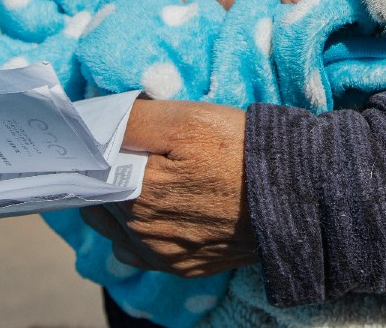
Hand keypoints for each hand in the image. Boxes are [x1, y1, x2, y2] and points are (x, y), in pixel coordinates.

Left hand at [80, 99, 257, 276]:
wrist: (296, 192)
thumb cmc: (239, 149)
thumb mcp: (186, 118)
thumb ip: (131, 121)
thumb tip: (91, 125)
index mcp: (134, 194)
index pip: (90, 171)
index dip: (96, 150)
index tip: (109, 136)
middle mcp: (140, 233)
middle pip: (100, 200)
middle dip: (109, 176)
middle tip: (135, 154)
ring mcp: (162, 255)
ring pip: (116, 229)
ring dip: (121, 206)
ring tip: (148, 182)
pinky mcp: (184, 267)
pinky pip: (141, 253)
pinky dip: (140, 234)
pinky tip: (160, 213)